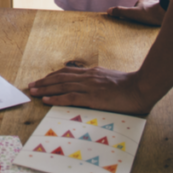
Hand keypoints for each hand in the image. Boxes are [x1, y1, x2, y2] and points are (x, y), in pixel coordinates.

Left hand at [28, 64, 154, 114]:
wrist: (141, 87)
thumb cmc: (129, 86)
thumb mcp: (111, 79)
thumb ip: (99, 81)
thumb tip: (92, 86)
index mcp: (92, 73)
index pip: (67, 72)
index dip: (52, 76)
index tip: (42, 79)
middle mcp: (88, 77)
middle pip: (60, 77)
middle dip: (44, 82)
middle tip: (31, 85)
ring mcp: (89, 86)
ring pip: (61, 86)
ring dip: (45, 89)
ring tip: (33, 91)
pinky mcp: (93, 97)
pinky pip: (70, 97)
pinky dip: (56, 98)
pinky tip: (47, 100)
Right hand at [106, 0, 164, 26]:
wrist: (167, 12)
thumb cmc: (150, 14)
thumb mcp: (132, 14)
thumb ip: (121, 12)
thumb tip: (108, 11)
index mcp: (141, 2)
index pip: (135, 9)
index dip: (134, 15)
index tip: (135, 21)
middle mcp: (150, 2)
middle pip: (144, 11)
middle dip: (144, 17)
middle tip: (145, 24)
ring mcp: (158, 6)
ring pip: (153, 13)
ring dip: (152, 18)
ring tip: (153, 25)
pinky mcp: (166, 10)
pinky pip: (161, 15)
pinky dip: (160, 19)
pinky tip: (160, 24)